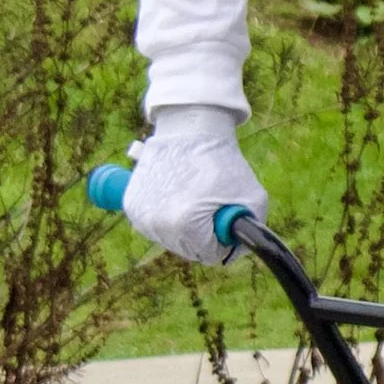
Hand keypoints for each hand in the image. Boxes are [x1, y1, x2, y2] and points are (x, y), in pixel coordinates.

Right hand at [122, 117, 263, 262]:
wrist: (189, 128)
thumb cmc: (223, 162)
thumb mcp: (251, 198)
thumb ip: (251, 231)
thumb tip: (239, 248)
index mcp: (185, 226)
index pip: (212, 255)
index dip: (224, 239)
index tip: (225, 217)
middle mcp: (157, 225)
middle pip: (189, 250)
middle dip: (203, 234)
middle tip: (209, 204)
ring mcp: (141, 215)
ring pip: (171, 239)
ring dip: (184, 225)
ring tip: (192, 195)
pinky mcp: (132, 204)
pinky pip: (155, 224)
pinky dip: (166, 214)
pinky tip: (175, 191)